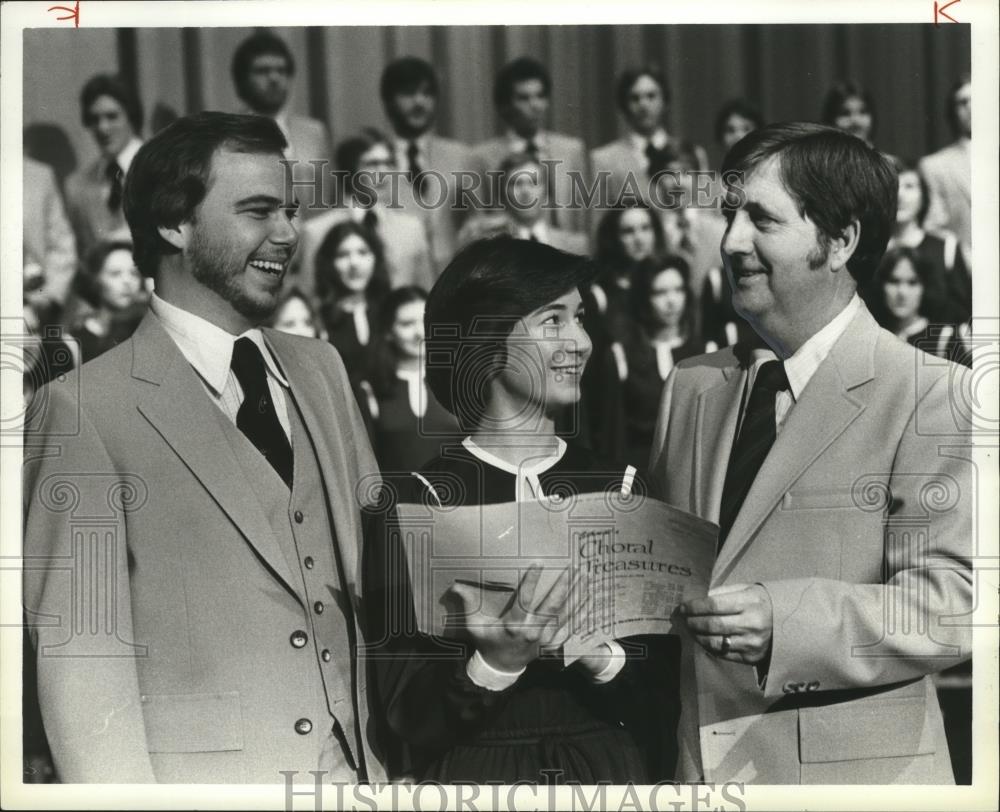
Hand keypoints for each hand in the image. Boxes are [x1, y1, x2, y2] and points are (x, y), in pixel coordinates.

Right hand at [448, 564, 575, 672]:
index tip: (538, 563)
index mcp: (514, 625)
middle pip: (551, 607)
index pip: (525, 600)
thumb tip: (455, 586)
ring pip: (565, 615)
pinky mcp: (553, 642)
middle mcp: (532, 631)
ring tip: (584, 578)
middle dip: (562, 587)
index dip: (531, 581)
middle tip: (571, 569)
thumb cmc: (488, 642)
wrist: (501, 667)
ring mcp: (545, 638)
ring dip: (576, 596)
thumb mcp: (475, 625)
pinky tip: (589, 599)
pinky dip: (581, 613)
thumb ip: (468, 605)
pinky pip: (571, 627)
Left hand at [680, 583, 772, 664]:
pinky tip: (704, 640)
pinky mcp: (751, 657)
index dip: (695, 607)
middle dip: (693, 622)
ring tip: (691, 630)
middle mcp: (752, 623)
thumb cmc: (762, 603)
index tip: (683, 607)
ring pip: (715, 642)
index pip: (714, 605)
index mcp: (750, 602)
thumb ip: (723, 592)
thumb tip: (698, 598)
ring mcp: (751, 643)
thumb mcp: (747, 590)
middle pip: (712, 625)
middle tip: (684, 619)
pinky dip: (709, 647)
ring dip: (698, 636)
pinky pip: (723, 654)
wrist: (789, 625)